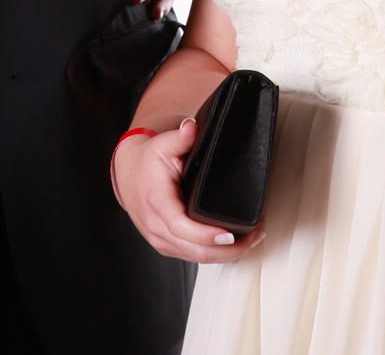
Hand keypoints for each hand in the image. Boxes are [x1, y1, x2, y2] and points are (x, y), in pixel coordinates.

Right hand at [113, 118, 263, 263]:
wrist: (129, 174)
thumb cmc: (148, 161)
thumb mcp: (163, 144)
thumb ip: (181, 137)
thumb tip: (192, 126)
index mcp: (157, 202)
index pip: (181, 227)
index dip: (206, 235)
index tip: (229, 235)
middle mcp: (156, 226)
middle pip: (195, 250)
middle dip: (228, 249)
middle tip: (255, 236)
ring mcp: (160, 239)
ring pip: (195, 257)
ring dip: (225, 254)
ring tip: (251, 240)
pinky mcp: (166, 245)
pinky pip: (191, 256)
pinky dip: (213, 254)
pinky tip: (231, 246)